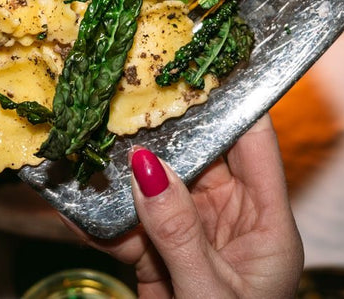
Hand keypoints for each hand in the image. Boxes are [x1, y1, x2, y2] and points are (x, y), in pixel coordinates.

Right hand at [75, 116, 301, 298]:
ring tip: (93, 142)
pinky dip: (103, 219)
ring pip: (159, 189)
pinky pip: (131, 228)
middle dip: (164, 130)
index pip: (255, 145)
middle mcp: (234, 223)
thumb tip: (147, 169)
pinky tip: (75, 204)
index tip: (200, 67)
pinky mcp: (161, 261)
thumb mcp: (210, 291)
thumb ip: (179, 232)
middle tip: (127, 97)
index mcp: (268, 225)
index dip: (232, 103)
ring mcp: (196, 239)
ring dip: (124, 174)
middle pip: (202, 158)